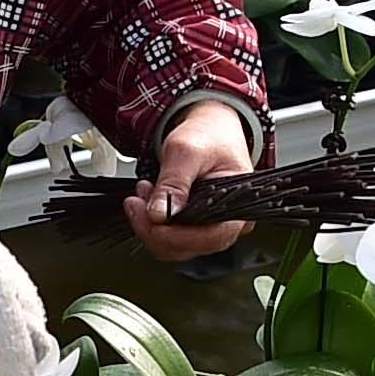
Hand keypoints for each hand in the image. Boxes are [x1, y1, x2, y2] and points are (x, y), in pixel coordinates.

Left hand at [127, 103, 258, 263]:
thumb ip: (174, 182)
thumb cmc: (210, 136)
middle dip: (154, 227)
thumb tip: (160, 214)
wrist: (211, 128)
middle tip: (136, 200)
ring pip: (174, 246)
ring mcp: (211, 228)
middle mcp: (228, 224)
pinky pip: (171, 238)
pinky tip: (149, 201)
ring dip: (150, 225)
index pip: (207, 238)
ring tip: (143, 194)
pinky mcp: (195, 227)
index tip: (146, 215)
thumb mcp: (187, 150)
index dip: (172, 235)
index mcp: (238, 208)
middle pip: (187, 247)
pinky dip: (154, 224)